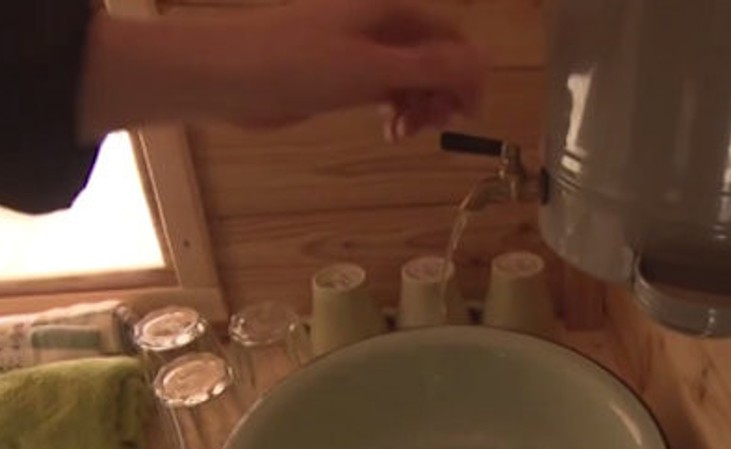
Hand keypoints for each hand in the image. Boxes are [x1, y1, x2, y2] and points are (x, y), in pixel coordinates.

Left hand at [237, 0, 485, 135]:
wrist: (228, 75)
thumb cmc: (299, 64)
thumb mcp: (371, 68)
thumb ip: (430, 66)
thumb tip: (482, 63)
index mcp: (390, 10)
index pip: (450, 38)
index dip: (468, 75)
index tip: (469, 114)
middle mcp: (380, 25)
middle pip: (434, 59)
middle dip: (443, 94)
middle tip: (434, 128)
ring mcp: (360, 50)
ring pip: (411, 78)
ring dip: (419, 107)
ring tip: (404, 134)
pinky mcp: (341, 75)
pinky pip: (386, 90)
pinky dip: (396, 111)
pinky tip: (389, 132)